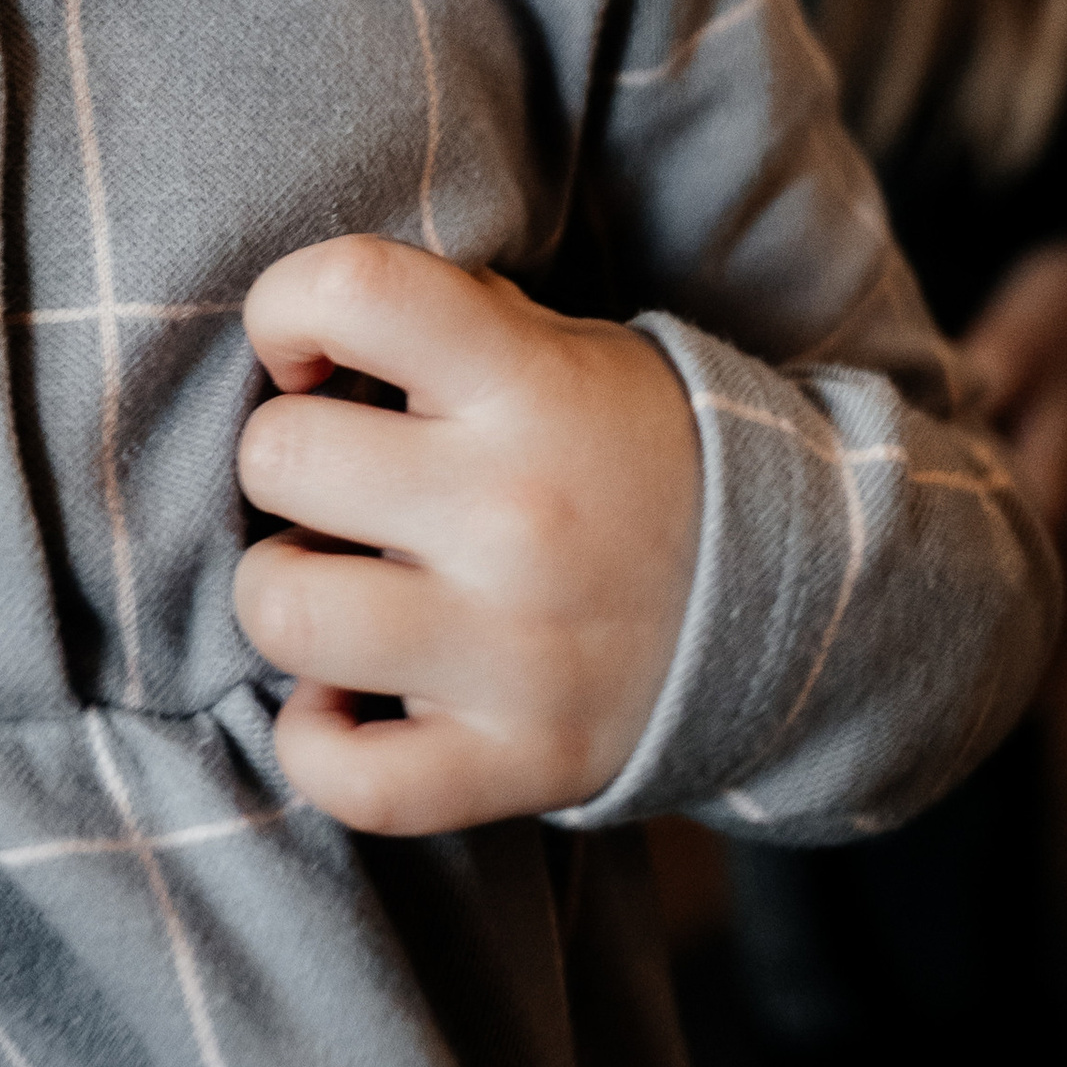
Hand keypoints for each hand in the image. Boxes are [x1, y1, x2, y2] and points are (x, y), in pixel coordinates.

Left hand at [233, 236, 700, 836]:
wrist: (788, 593)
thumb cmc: (619, 454)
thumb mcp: (559, 349)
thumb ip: (437, 320)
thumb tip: (298, 332)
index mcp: (530, 384)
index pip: (355, 289)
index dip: (287, 309)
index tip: (313, 358)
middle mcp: (519, 513)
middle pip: (279, 458)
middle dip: (285, 467)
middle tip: (343, 490)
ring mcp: (519, 650)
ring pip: (283, 612)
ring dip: (285, 595)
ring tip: (342, 587)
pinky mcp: (521, 762)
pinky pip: (349, 777)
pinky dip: (317, 744)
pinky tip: (348, 700)